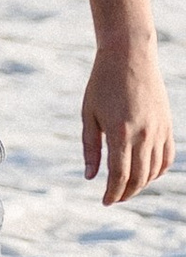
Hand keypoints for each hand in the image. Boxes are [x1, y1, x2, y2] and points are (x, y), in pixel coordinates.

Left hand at [81, 35, 173, 205]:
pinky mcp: (167, 126)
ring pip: (154, 171)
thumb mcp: (89, 114)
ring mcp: (158, 131)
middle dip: (126, 193)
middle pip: (138, 178)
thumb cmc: (102, 83)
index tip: (105, 201)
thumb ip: (90, 147)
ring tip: (127, 187)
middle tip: (114, 197)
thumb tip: (90, 177)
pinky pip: (167, 157)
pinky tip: (146, 173)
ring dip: (141, 184)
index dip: (112, 193)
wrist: (129, 56)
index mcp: (120, 133)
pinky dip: (157, 171)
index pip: (119, 176)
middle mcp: (143, 135)